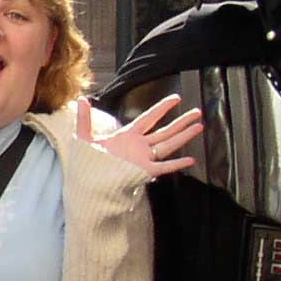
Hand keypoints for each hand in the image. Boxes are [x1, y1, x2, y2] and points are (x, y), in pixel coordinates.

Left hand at [76, 93, 201, 178]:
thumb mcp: (84, 137)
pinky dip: (177, 164)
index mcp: (128, 136)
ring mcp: (143, 158)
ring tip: (199, 126)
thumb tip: (81, 98)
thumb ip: (84, 118)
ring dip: (184, 136)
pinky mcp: (144, 171)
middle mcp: (139, 146)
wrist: (86, 183)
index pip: (149, 118)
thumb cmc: (86, 163)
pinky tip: (190, 160)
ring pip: (168, 144)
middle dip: (181, 121)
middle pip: (165, 131)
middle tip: (197, 112)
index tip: (176, 98)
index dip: (162, 108)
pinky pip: (164, 167)